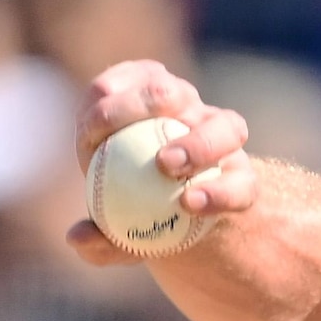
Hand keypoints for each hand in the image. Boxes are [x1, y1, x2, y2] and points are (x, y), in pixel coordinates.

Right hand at [67, 60, 264, 265]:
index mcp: (230, 179)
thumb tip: (77, 237)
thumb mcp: (122, 240)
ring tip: (107, 126)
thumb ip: (105, 245)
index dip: (222, 195)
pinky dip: (115, 92)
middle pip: (227, 129)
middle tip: (163, 163)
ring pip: (180, 95)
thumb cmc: (133, 217)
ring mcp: (189, 101)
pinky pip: (136, 77)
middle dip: (200, 146)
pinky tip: (91, 108)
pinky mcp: (154, 76)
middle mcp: (218, 134)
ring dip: (146, 106)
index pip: (242, 187)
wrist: (127, 172)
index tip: (187, 204)